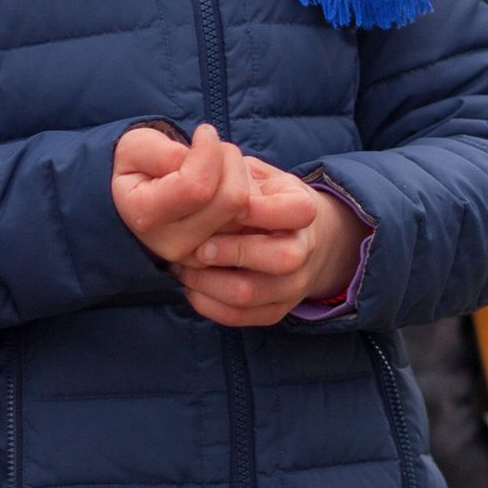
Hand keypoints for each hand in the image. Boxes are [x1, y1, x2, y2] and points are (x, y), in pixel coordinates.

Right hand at [112, 122, 254, 267]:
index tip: (204, 131)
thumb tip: (208, 156)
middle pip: (230, 199)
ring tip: (217, 165)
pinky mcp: (222, 255)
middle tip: (214, 146)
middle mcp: (174, 244)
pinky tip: (226, 183)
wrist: (135, 199)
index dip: (209, 152)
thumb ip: (166, 152)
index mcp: (146, 215)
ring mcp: (201, 255)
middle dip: (230, 160)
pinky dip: (248, 192)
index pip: (197, 187)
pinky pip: (254, 219)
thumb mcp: (136, 148)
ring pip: (248, 208)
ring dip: (241, 175)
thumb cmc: (137, 167)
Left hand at [180, 164, 361, 330]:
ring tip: (181, 267)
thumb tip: (200, 171)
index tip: (226, 207)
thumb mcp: (259, 176)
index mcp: (304, 209)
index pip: (298, 211)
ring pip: (252, 293)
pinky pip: (241, 317)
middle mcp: (305, 250)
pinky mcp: (276, 310)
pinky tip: (190, 286)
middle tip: (198, 246)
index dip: (260, 209)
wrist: (298, 238)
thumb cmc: (264, 198)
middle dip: (233, 252)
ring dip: (209, 282)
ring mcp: (293, 285)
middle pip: (283, 258)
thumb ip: (236, 173)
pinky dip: (209, 304)